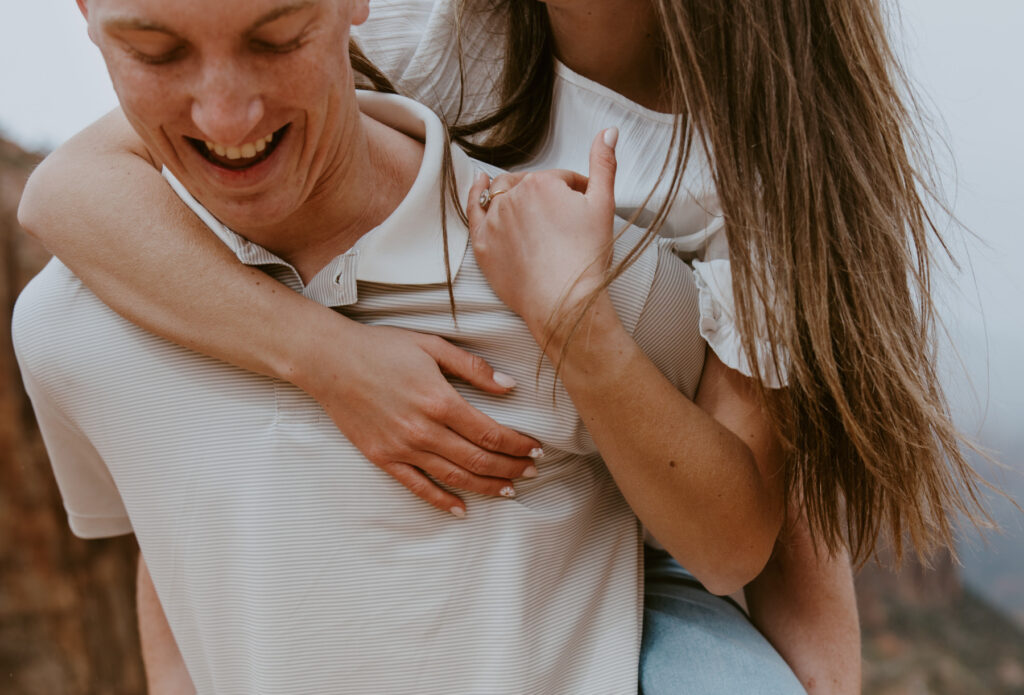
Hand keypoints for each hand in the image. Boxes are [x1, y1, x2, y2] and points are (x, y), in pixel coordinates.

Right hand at [297, 322, 542, 516]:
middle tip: (533, 472)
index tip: (537, 450)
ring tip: (509, 491)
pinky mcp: (382, 458)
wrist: (328, 360)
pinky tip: (462, 509)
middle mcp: (423, 430)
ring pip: (454, 477)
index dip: (518, 445)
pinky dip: (442, 501)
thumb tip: (509, 387)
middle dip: (511, 469)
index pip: (490, 433)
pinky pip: (418, 487)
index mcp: (440, 401)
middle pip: (478, 459)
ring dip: (486, 487)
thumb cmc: (381, 347)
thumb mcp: (432, 345)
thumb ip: (473, 368)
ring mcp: (402, 448)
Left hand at [467, 128, 618, 343]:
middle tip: (562, 220)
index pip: (561, 179)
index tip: (585, 211)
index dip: (577, 193)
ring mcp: (494, 220)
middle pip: (530, 185)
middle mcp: (513, 195)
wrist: (564, 303)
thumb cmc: (586, 258)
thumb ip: (604, 164)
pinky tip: (480, 183)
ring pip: (503, 194)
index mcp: (542, 183)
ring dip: (516, 196)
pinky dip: (476, 194)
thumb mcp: (603, 205)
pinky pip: (475, 211)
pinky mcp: (483, 244)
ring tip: (532, 211)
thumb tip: (609, 131)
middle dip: (545, 195)